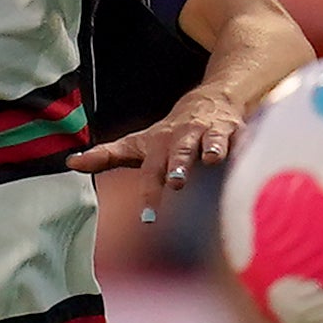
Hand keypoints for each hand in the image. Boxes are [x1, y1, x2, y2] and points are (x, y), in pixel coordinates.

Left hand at [75, 87, 252, 204]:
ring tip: (213, 158)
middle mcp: (184, 139)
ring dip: (211, 149)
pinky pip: (244, 139)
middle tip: (177, 181)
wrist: (209, 102)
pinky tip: (252, 153)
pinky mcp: (236, 131)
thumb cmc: (168, 134)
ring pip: (211, 142)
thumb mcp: (137, 144)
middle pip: (180, 153)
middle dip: (179, 166)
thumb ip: (107, 155)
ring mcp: (210, 134)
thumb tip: (70, 163)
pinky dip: (246, 145)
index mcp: (160, 147)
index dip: (149, 194)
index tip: (148, 220)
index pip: (151, 172)